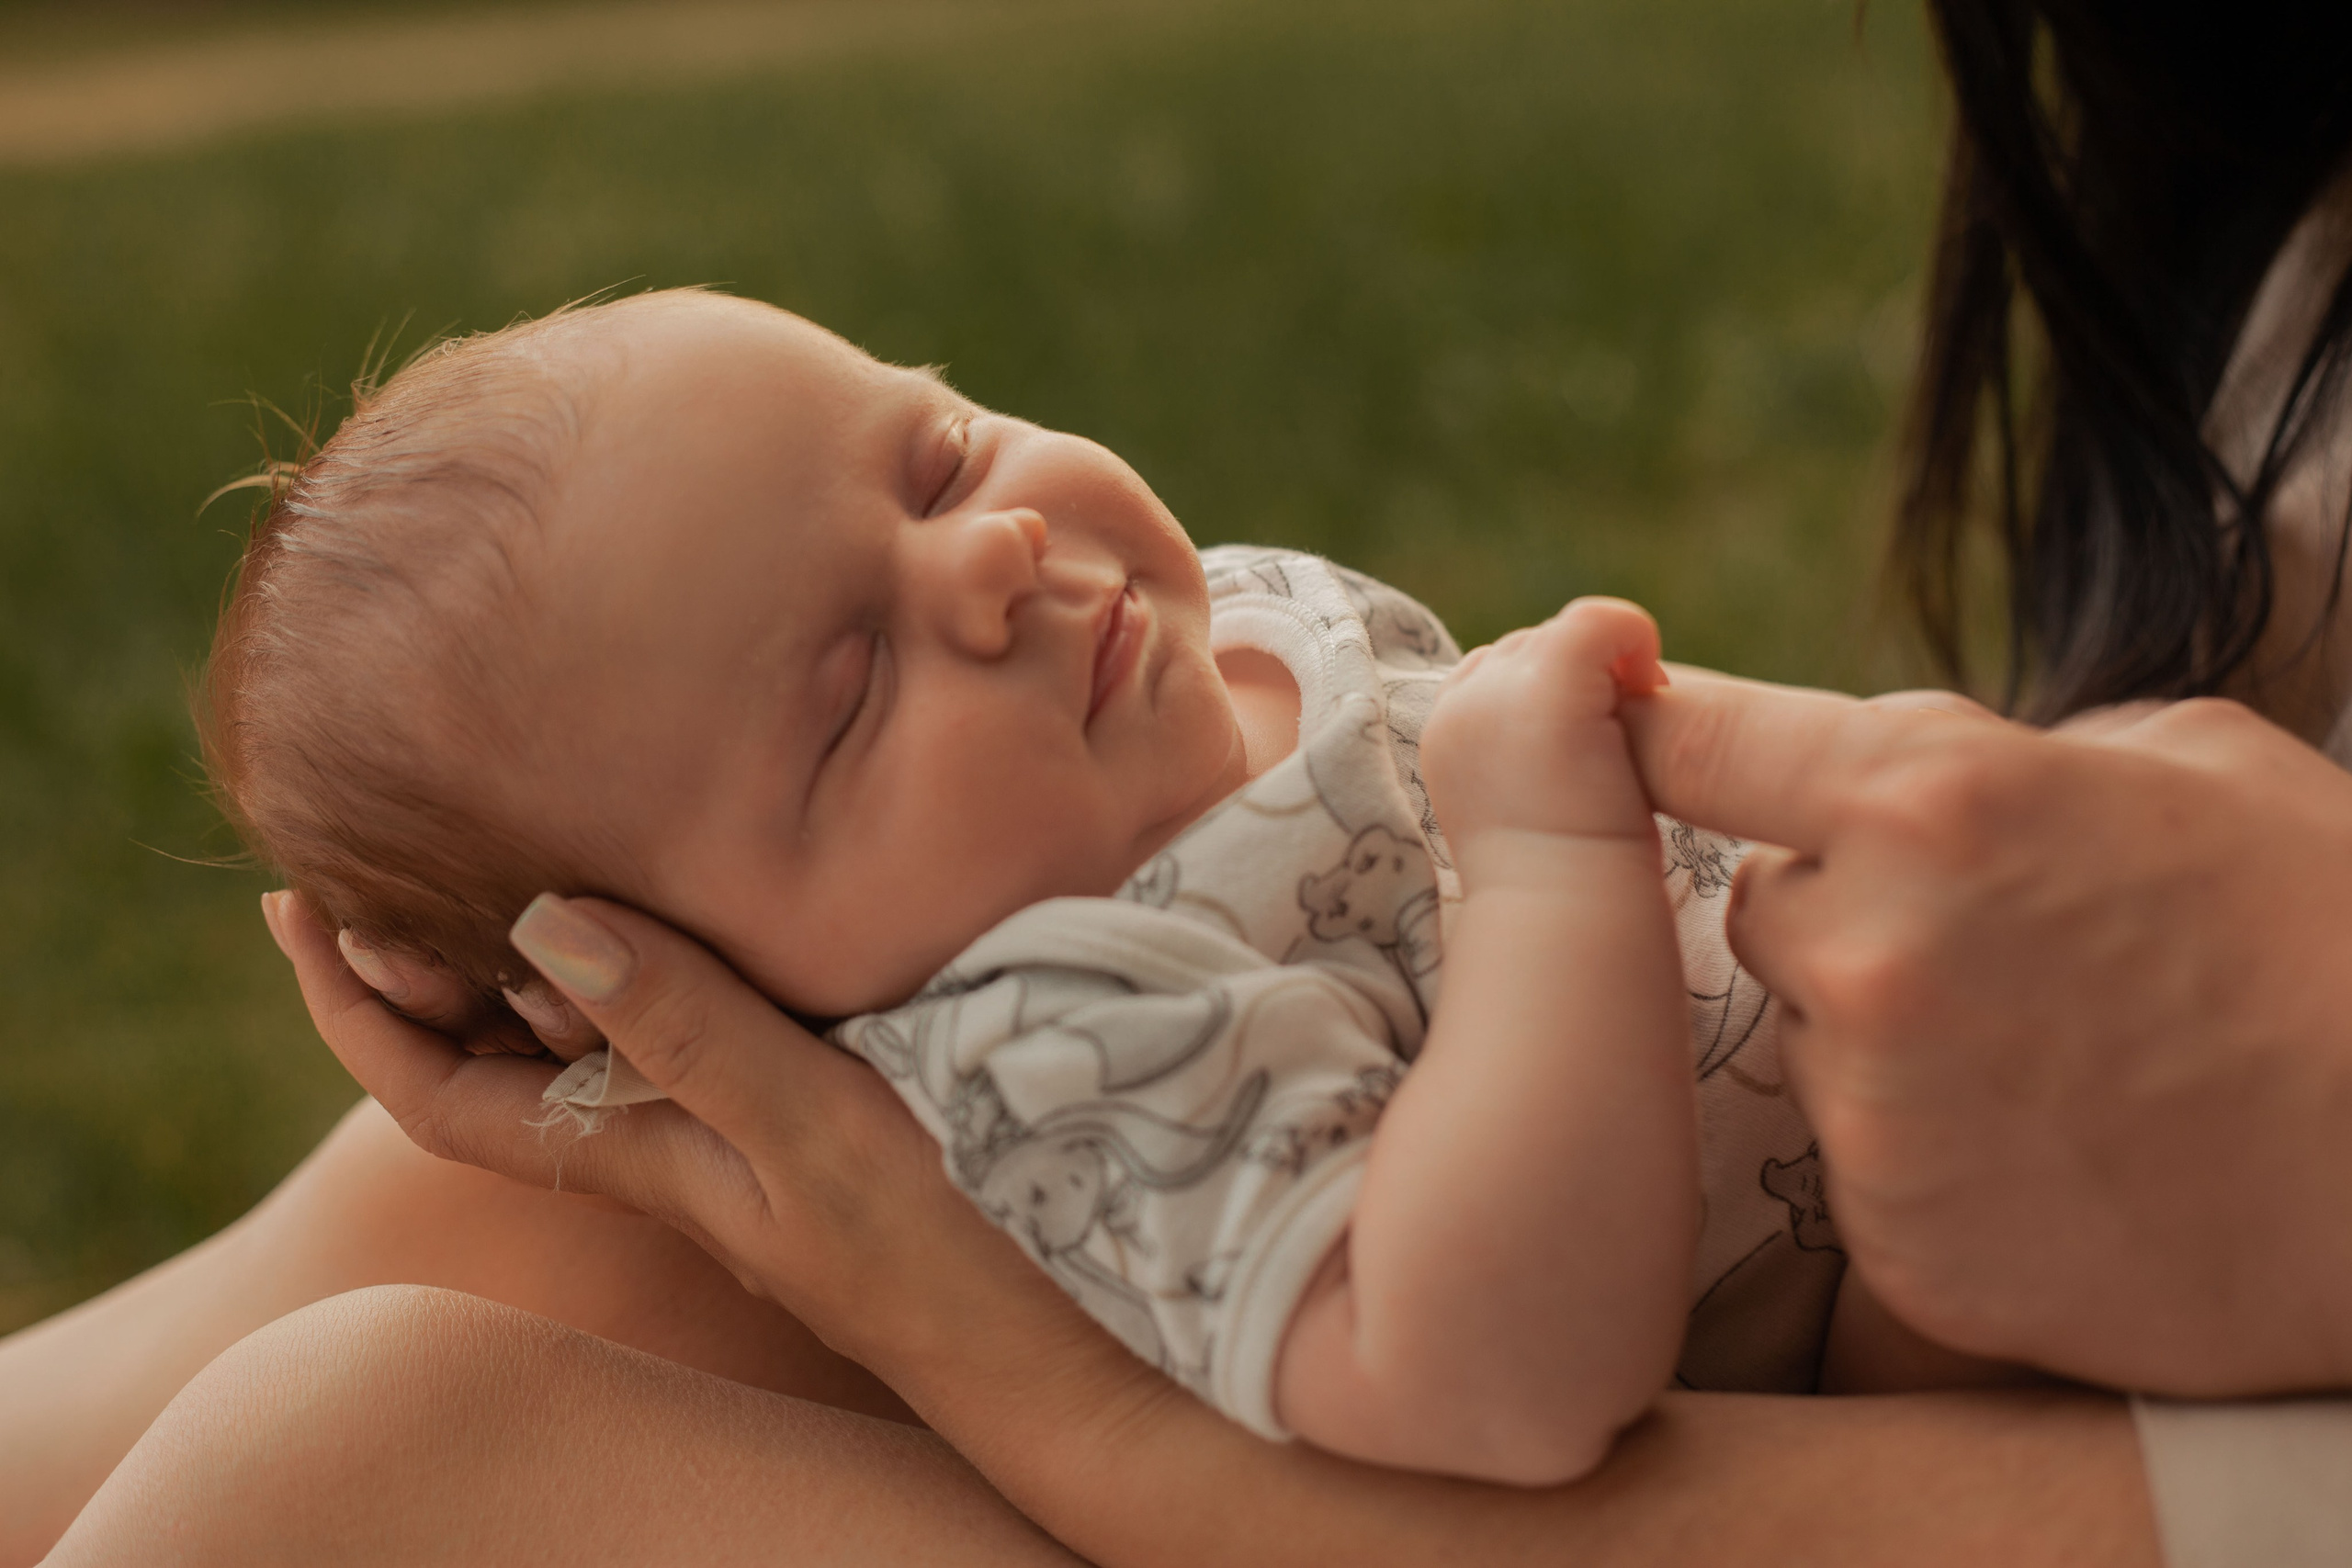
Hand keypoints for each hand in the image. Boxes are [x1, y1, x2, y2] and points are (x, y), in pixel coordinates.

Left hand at [260, 890, 1102, 1402]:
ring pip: (582, 1030)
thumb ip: (688, 1027)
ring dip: (519, 945)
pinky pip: (673, 1017)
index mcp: (634, 1153)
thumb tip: (538, 923)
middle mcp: (662, 1138)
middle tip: (380, 842)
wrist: (1046, 1336)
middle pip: (493, 1052)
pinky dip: (635, 950)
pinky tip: (664, 899)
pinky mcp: (800, 1099)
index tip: (302, 904)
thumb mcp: (809, 1132)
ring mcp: (729, 1123)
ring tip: (491, 842)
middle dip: (417, 957)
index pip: (436, 1090)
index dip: (352, 1006)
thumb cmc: (938, 1249)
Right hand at [1421, 598, 1667, 872]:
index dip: (1552, 697)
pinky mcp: (1549, 683)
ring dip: (1609, 671)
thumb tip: (1584, 720)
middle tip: (1621, 743)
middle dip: (1583, 681)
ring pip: (1564, 635)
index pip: (1497, 673)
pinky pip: (1600, 621)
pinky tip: (1655, 688)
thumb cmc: (1562, 884)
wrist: (1565, 915)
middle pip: (1531, 647)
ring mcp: (1499, 690)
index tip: (1591, 751)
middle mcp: (1459, 705)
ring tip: (1635, 731)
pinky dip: (1636, 639)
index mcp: (1447, 735)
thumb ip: (1531, 756)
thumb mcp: (1527, 810)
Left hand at [1624, 673, 2351, 1393]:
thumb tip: (1911, 758)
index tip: (1616, 721)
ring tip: (2051, 1058)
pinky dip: (1926, 1153)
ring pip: (1812, 1037)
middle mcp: (1872, 952)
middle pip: (1761, 902)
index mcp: (1929, 799)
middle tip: (1990, 942)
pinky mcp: (1902, 1247)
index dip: (1656, 727)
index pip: (1696, 738)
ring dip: (1885, 1034)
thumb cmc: (2335, 933)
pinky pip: (1860, 1165)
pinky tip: (2053, 1153)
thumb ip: (2006, 748)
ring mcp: (1879, 1113)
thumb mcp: (2188, 760)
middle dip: (1842, 905)